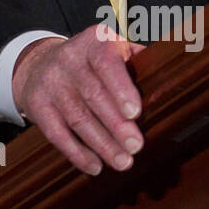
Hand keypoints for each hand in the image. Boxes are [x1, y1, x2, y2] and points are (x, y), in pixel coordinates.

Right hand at [12, 25, 145, 175]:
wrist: (39, 64)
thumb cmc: (92, 63)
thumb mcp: (113, 51)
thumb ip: (138, 61)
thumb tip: (171, 79)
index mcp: (95, 41)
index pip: (106, 63)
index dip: (120, 88)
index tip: (135, 112)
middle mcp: (69, 58)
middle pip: (93, 95)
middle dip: (116, 124)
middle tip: (136, 146)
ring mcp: (50, 82)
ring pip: (77, 118)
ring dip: (102, 144)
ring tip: (123, 162)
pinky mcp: (37, 104)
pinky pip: (56, 133)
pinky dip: (77, 153)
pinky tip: (95, 166)